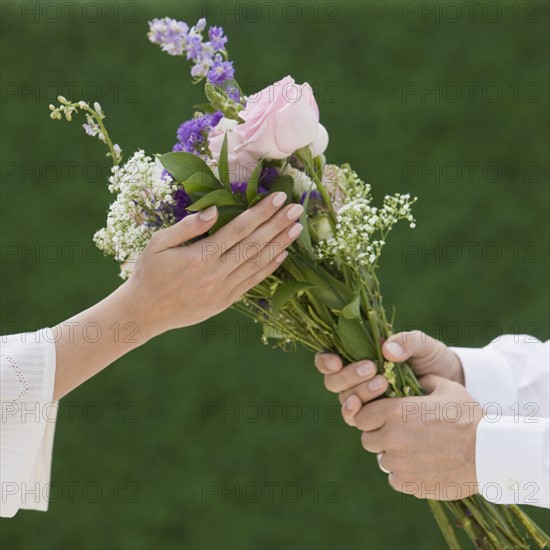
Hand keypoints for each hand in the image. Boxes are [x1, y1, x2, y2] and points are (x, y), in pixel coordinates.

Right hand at [121, 192, 303, 338]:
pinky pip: (252, 282)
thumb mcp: (158, 244)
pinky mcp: (225, 301)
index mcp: (200, 256)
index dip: (261, 212)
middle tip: (298, 209)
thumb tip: (215, 211)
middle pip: (254, 244)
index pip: (239, 229)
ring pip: (258, 263)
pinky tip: (283, 254)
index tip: (278, 198)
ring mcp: (223, 289)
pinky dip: (269, 268)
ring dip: (280, 244)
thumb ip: (187, 227)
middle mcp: (216, 273)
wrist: (145, 312)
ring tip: (297, 228)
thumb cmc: (149, 273)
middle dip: (278, 224)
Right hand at [314, 330, 463, 407]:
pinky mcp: (376, 419)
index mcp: (359, 356)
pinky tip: (376, 410)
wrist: (454, 388)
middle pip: (333, 382)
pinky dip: (361, 415)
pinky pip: (358, 420)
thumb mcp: (423, 345)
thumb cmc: (433, 360)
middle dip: (348, 375)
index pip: (329, 359)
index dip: (325, 361)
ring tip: (383, 383)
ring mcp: (365, 401)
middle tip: (371, 368)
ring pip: (345, 400)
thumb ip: (407, 342)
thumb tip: (387, 350)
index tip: (336, 361)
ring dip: (359, 392)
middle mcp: (356, 380)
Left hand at [343, 375, 482, 499]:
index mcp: (395, 411)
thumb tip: (416, 378)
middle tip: (399, 436)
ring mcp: (399, 463)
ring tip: (416, 451)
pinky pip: (395, 479)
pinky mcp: (409, 484)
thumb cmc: (469, 417)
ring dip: (393, 456)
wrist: (490, 453)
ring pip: (382, 460)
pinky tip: (423, 466)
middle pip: (368, 439)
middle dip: (379, 436)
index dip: (370, 417)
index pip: (361, 416)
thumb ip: (424, 381)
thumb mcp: (446, 388)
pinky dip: (405, 475)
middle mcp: (392, 437)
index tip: (383, 419)